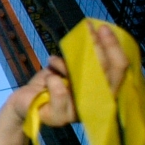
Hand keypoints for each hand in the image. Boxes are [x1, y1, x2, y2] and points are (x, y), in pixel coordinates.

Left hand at [5, 23, 128, 127]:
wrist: (25, 101)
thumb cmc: (51, 83)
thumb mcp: (68, 66)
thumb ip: (82, 58)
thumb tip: (92, 34)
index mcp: (102, 91)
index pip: (119, 69)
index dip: (114, 48)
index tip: (103, 28)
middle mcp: (96, 103)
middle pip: (106, 75)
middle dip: (97, 48)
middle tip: (87, 30)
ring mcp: (78, 112)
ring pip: (83, 84)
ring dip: (68, 66)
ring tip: (55, 61)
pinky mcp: (59, 116)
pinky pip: (62, 94)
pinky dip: (53, 81)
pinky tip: (49, 78)